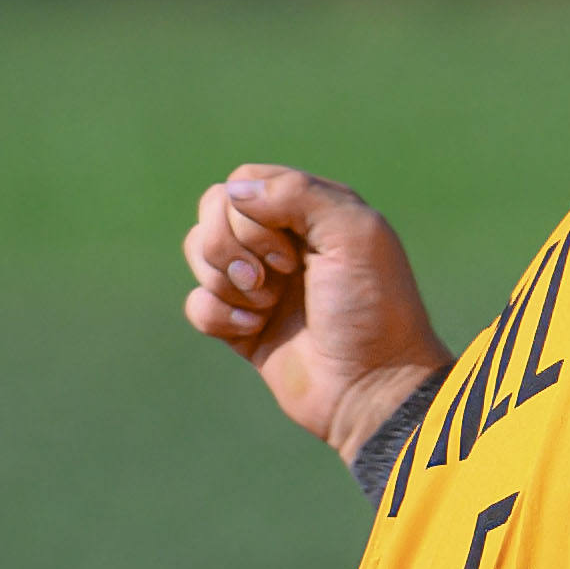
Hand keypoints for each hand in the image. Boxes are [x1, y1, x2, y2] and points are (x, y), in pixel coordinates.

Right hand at [183, 163, 450, 465]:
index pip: (246, 181)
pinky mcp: (240, 324)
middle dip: (233, 246)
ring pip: (199, 252)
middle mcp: (282, 240)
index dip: (251, 213)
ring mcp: (258, 282)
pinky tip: (255, 331)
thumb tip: (233, 190)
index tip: (293, 251)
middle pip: (213, 211)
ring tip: (267, 307)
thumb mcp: (354, 233)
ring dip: (227, 281)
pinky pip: (197, 302)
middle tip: (280, 278)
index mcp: (312, 211)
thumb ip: (297, 192)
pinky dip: (220, 316)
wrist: (369, 386)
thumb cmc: (371, 307)